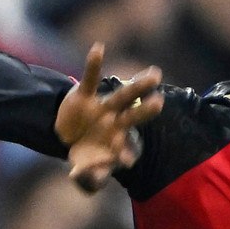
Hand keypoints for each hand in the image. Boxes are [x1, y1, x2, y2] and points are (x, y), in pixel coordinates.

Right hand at [55, 43, 162, 192]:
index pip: (127, 148)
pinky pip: (90, 78)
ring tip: (155, 74)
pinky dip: (93, 64)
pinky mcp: (84, 97)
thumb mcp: (85, 175)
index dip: (127, 154)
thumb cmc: (87, 157)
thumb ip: (87, 180)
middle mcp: (117, 121)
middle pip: (136, 115)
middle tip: (161, 102)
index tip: (128, 161)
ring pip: (124, 95)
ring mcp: (103, 107)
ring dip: (137, 85)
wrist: (69, 138)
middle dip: (148, 109)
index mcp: (120, 141)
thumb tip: (84, 176)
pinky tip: (98, 48)